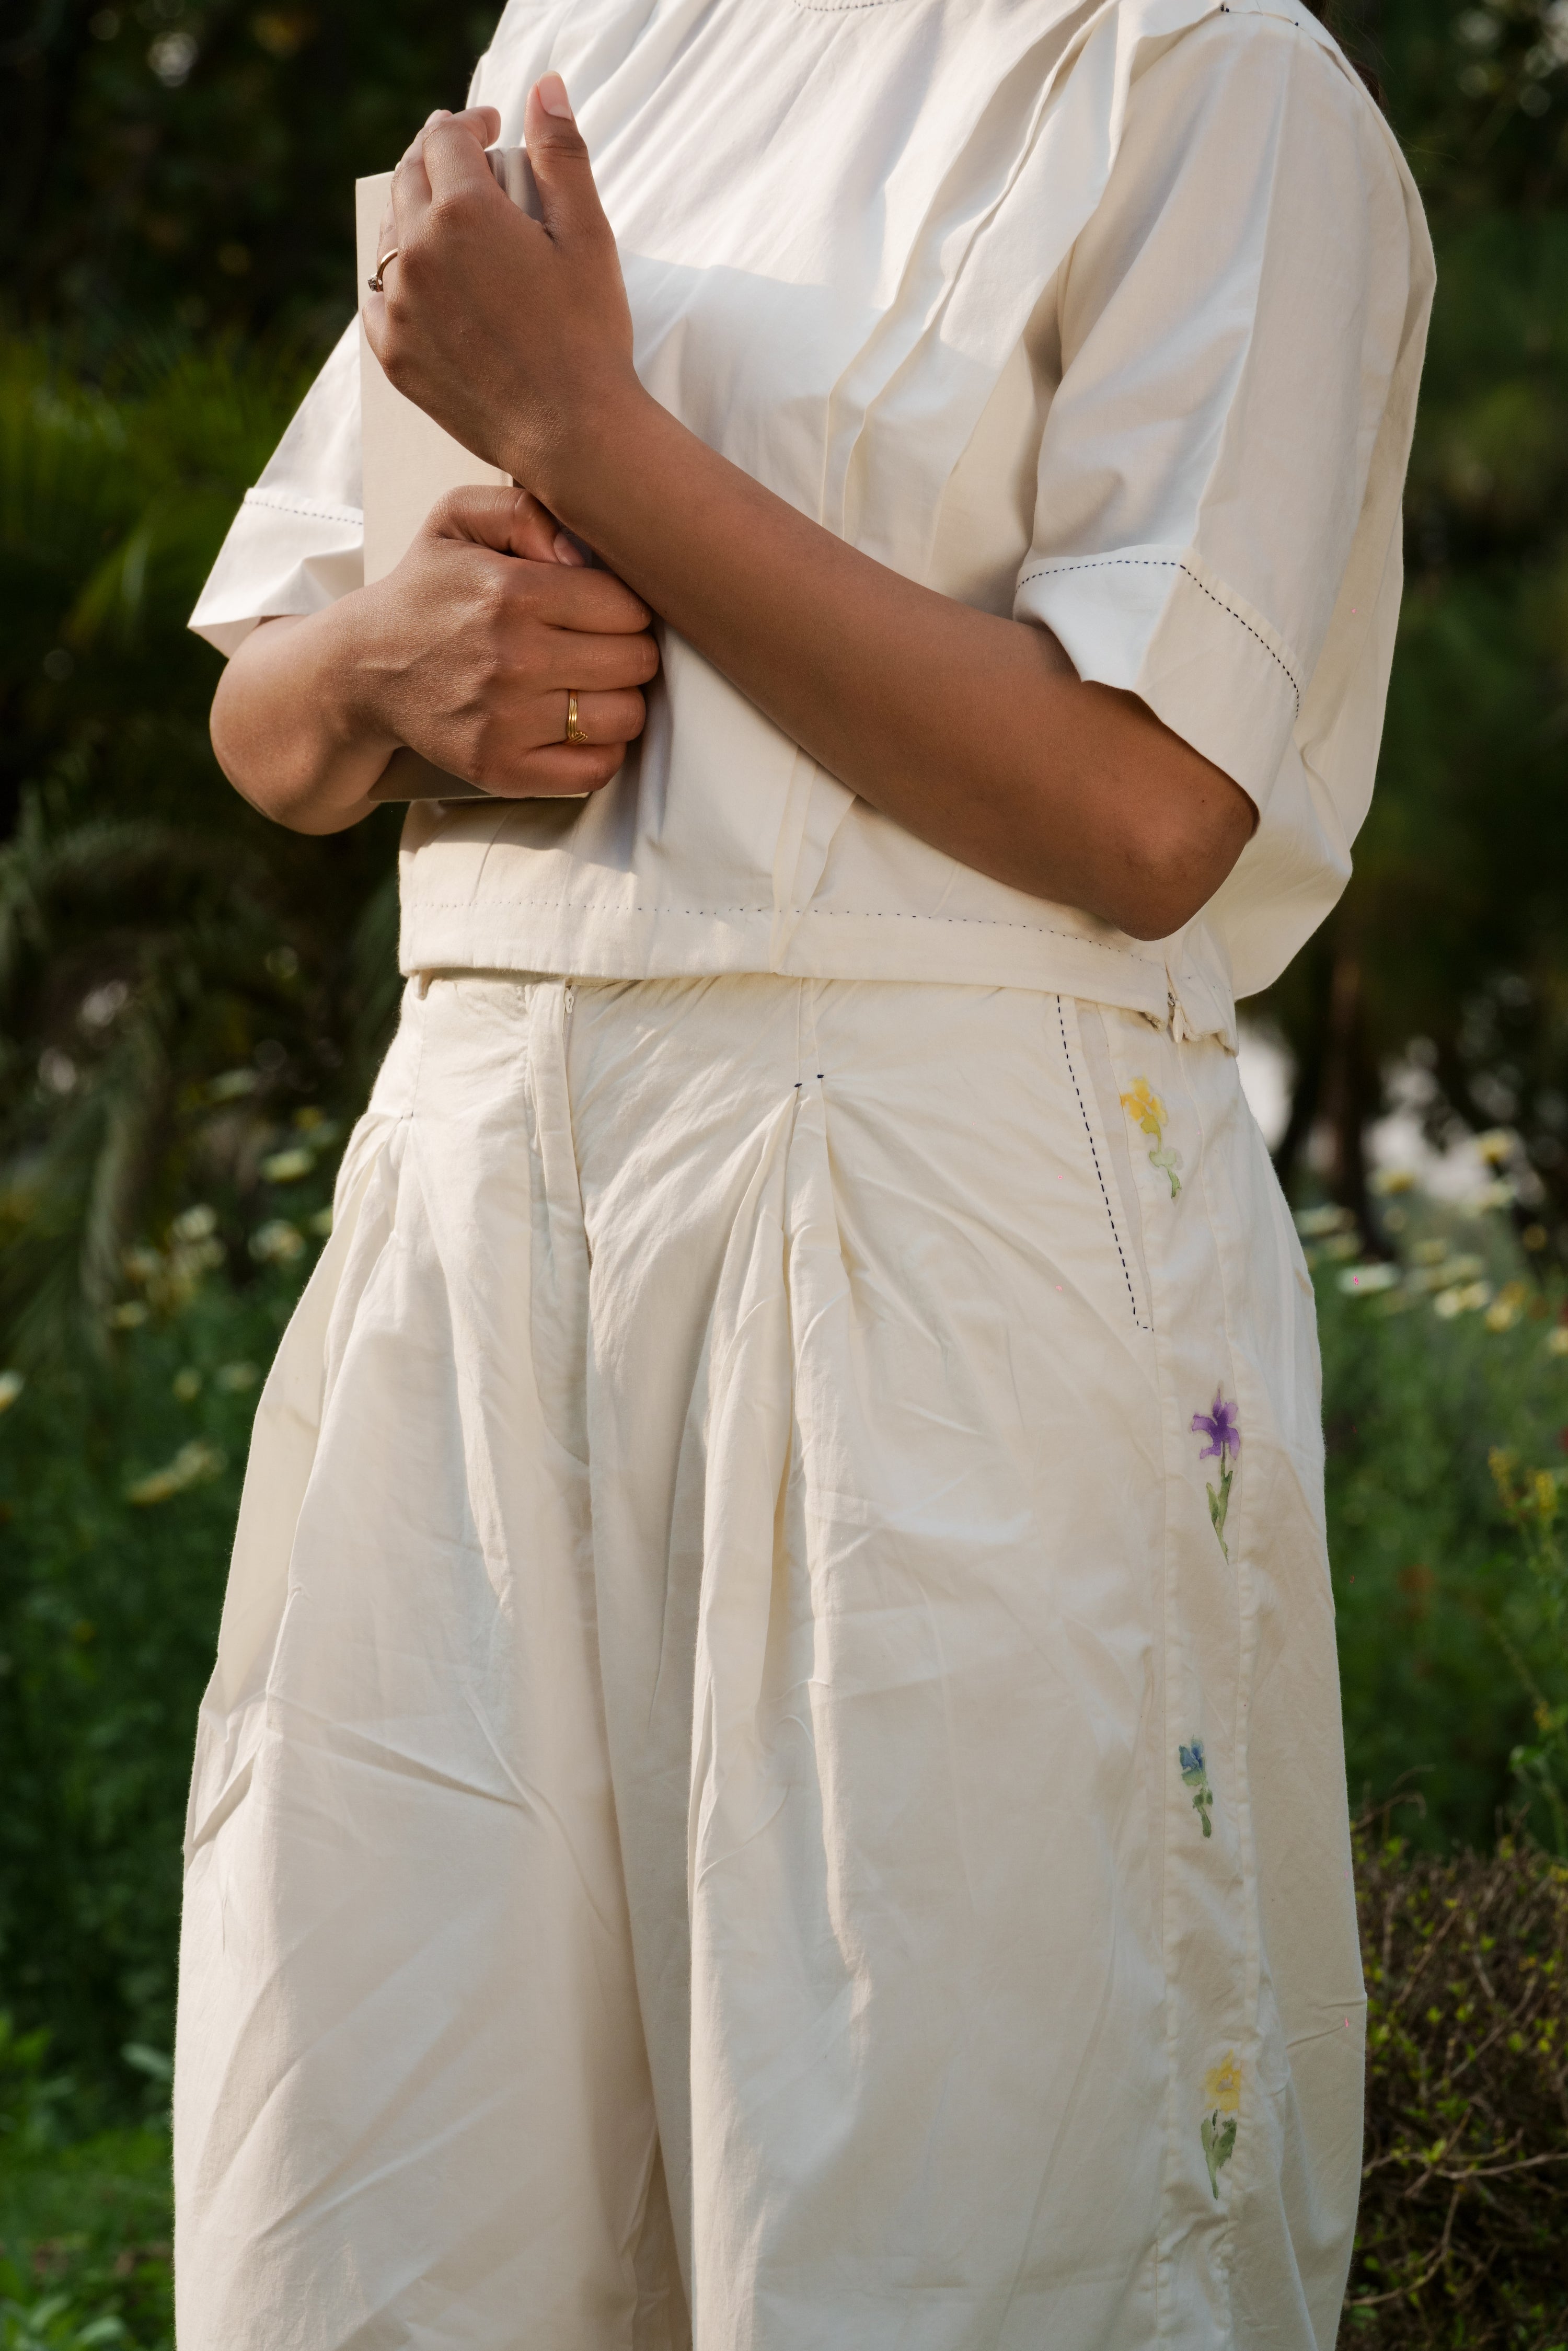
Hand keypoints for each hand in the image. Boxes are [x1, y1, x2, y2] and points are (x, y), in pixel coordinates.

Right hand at [351, 483, 658, 796]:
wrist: (362, 669)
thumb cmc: (425, 593)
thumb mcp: (458, 518)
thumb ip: (525, 509)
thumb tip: (580, 552)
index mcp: (513, 592)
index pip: (628, 606)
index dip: (627, 607)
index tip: (603, 612)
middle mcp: (513, 658)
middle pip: (636, 661)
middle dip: (629, 651)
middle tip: (600, 648)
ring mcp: (508, 721)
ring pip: (625, 717)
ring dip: (620, 702)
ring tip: (591, 687)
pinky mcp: (502, 768)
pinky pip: (596, 769)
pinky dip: (601, 751)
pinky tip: (579, 728)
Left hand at [363, 82, 639, 502]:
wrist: (573, 433)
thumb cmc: (590, 336)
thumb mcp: (588, 234)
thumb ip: (561, 155)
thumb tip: (544, 88)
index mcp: (465, 211)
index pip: (447, 137)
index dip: (469, 122)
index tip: (489, 129)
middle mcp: (419, 251)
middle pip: (409, 176)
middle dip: (436, 158)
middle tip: (464, 163)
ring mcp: (400, 305)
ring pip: (389, 234)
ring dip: (415, 214)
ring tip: (449, 222)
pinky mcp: (394, 353)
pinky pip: (377, 297)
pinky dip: (397, 278)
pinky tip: (425, 282)